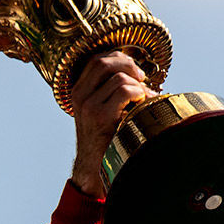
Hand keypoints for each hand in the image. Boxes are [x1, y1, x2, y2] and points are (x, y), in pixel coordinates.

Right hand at [68, 50, 154, 196]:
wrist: (95, 166)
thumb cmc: (104, 138)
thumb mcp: (101, 110)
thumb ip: (111, 91)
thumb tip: (139, 73)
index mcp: (79, 91)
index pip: (95, 59)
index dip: (118, 57)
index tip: (133, 69)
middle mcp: (80, 95)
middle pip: (104, 62)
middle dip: (128, 64)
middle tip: (142, 77)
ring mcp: (89, 105)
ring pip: (118, 77)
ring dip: (138, 85)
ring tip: (144, 97)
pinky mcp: (100, 116)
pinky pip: (124, 91)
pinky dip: (138, 93)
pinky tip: (142, 104)